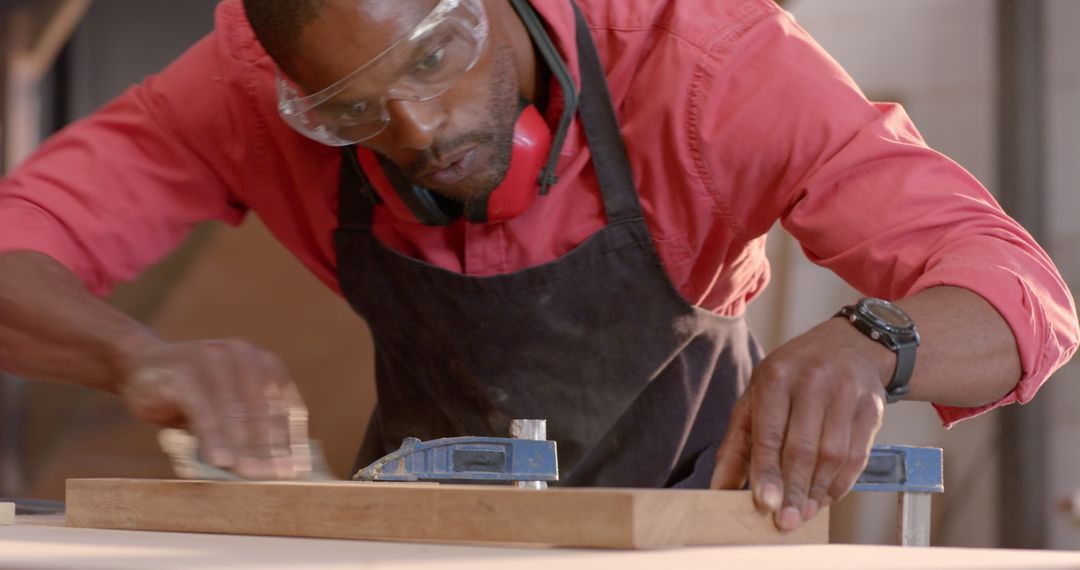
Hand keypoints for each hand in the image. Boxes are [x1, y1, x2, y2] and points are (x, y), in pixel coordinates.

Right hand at [117, 337, 311, 479]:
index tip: (298, 466)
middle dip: (269, 447)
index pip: (284, 404)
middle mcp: (241, 355)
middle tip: (276, 476)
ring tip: (251, 474)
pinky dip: (214, 437)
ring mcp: (212, 360)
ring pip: (234, 412)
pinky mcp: (184, 373)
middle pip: (261, 410)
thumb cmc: (191, 393)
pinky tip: (220, 460)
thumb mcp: (225, 404)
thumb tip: (274, 464)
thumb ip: (248, 424)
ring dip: (244, 447)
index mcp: (260, 362)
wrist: (139, 365)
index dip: (292, 437)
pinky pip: (204, 410)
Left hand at [710, 317, 890, 530]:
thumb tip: (720, 487)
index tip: (765, 504)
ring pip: (833, 456)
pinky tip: (825, 497)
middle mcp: (813, 381)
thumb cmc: (793, 376)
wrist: (850, 345)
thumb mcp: (756, 397)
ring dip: (817, 491)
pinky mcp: (872, 408)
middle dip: (794, 490)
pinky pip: (857, 456)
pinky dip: (841, 483)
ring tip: (804, 512)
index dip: (767, 472)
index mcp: (776, 376)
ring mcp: (846, 393)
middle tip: (786, 521)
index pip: (770, 433)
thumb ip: (737, 443)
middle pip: (804, 449)